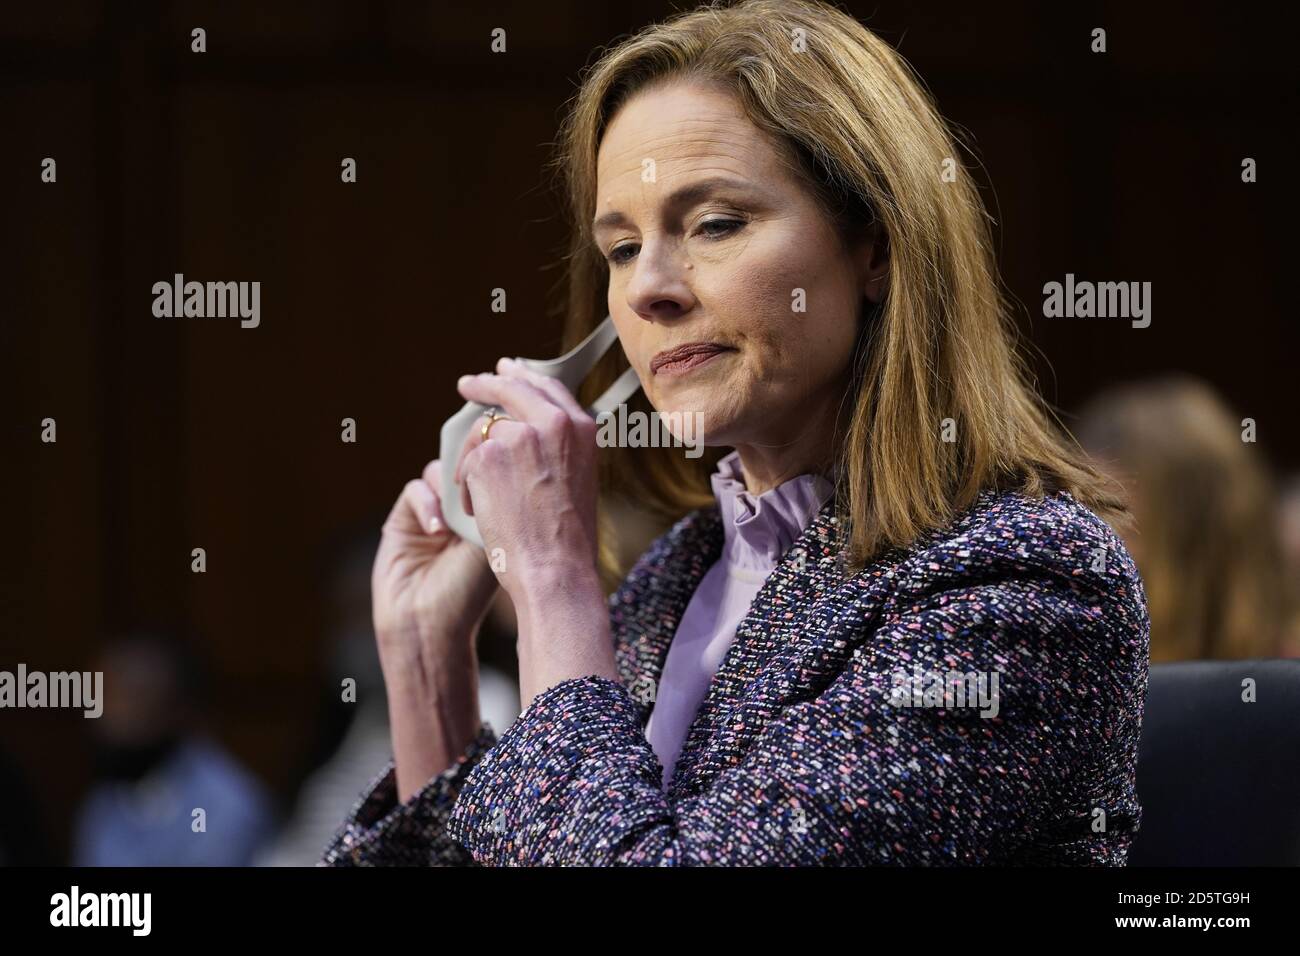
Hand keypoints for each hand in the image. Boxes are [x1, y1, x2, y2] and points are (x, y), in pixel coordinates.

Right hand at [372, 457, 498, 662]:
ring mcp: (432, 514)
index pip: (492, 473)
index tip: (503, 465)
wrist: (429, 626)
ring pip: (440, 473)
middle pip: (465, 466)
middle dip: (471, 466)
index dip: (495, 464)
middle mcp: (460, 512)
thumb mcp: (492, 544)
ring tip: (457, 517)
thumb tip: (504, 464)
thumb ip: (494, 504)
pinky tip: (437, 530)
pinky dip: (427, 503)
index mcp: (489, 514)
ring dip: (449, 487)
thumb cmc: (468, 593)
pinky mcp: (403, 519)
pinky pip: (415, 490)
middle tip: (479, 474)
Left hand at [454, 358, 614, 707]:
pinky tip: (480, 511)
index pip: (548, 388)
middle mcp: (554, 422)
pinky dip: (467, 486)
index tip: (506, 370)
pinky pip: (467, 461)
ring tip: (478, 493)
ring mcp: (519, 435)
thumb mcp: (579, 480)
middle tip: (467, 384)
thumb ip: (558, 449)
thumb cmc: (568, 540)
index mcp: (583, 428)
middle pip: (510, 387)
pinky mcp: (488, 454)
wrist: (555, 569)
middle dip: (485, 383)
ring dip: (473, 458)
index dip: (523, 376)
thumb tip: (527, 429)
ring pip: (482, 431)